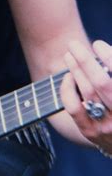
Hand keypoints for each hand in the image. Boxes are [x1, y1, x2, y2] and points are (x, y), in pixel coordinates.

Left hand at [61, 39, 111, 154]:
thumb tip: (104, 50)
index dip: (108, 57)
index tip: (97, 44)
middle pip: (101, 82)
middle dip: (85, 60)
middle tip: (73, 44)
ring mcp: (106, 125)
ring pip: (87, 92)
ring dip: (76, 70)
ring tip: (69, 55)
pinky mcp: (90, 132)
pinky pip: (73, 107)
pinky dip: (68, 89)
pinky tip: (69, 77)